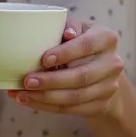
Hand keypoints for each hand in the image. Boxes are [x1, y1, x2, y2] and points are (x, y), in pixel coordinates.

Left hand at [7, 19, 123, 116]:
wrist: (103, 70)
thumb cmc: (81, 43)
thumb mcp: (79, 29)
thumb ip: (70, 27)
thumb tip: (66, 33)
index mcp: (107, 39)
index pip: (86, 46)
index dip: (65, 53)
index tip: (44, 60)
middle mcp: (112, 63)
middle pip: (81, 76)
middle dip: (51, 81)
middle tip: (27, 81)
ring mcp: (109, 87)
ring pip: (75, 96)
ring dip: (46, 97)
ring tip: (23, 94)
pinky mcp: (101, 105)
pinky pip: (72, 109)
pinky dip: (48, 106)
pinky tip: (31, 101)